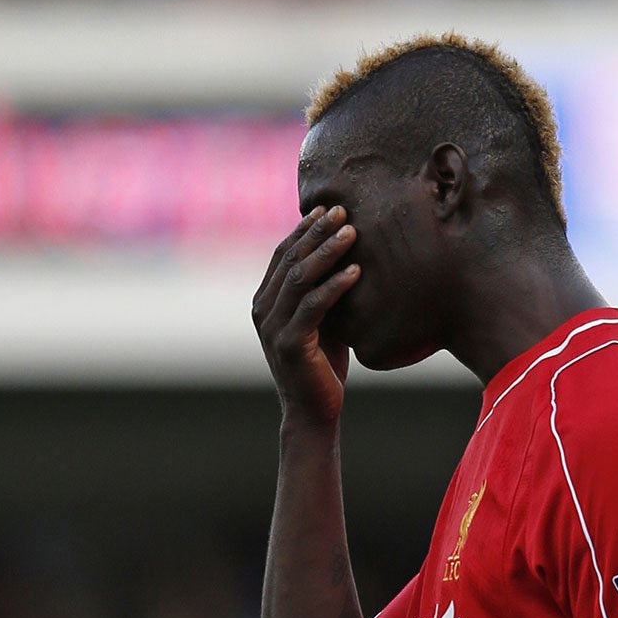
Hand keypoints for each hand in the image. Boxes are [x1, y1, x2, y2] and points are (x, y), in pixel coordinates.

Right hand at [252, 206, 358, 426]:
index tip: (330, 207)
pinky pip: (313, 307)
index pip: (282, 254)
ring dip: (327, 252)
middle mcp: (262, 311)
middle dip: (317, 232)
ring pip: (299, 279)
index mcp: (265, 301)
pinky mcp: (289, 345)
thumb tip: (348, 249)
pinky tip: (356, 271)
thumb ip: (322, 288)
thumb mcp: (322, 317)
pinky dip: (335, 286)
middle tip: (344, 211)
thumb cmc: (322, 363)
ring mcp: (273, 328)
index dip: (304, 228)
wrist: (314, 411)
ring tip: (352, 233)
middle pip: (289, 260)